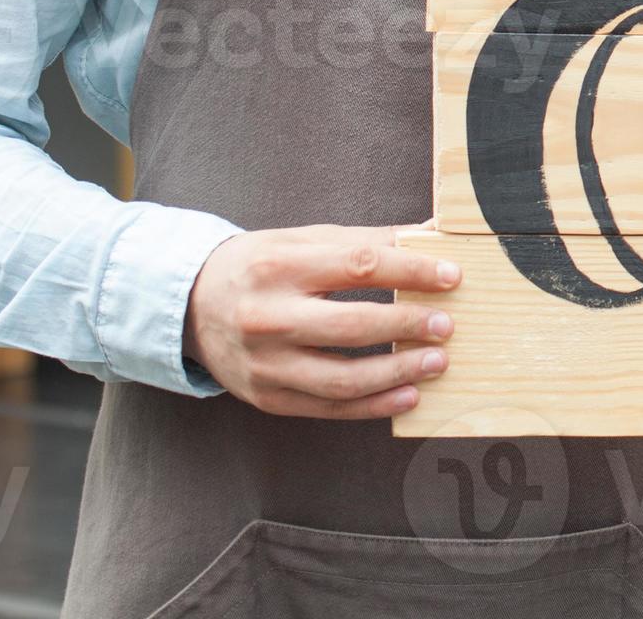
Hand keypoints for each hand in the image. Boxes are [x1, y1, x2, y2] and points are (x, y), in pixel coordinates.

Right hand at [183, 224, 460, 418]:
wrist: (190, 305)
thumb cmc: (261, 266)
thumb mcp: (304, 240)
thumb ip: (366, 240)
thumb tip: (434, 234)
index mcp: (279, 266)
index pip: (359, 266)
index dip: (412, 270)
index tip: (452, 276)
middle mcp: (266, 317)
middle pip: (351, 326)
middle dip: (408, 326)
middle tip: (446, 325)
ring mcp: (263, 363)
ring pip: (341, 378)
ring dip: (398, 373)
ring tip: (436, 362)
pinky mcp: (265, 397)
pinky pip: (327, 408)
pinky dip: (373, 406)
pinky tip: (407, 395)